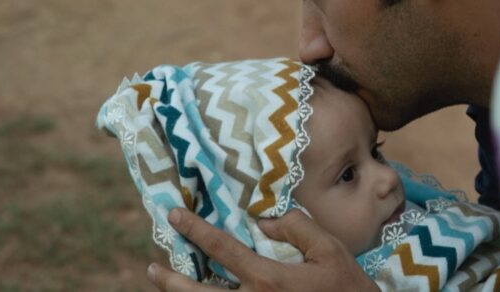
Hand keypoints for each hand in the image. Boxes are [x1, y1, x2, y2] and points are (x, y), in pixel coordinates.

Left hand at [147, 208, 378, 291]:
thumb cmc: (347, 289)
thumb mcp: (330, 249)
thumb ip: (296, 228)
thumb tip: (264, 221)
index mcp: (268, 278)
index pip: (221, 247)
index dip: (194, 228)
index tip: (174, 214)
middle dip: (171, 279)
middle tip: (152, 266)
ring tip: (161, 284)